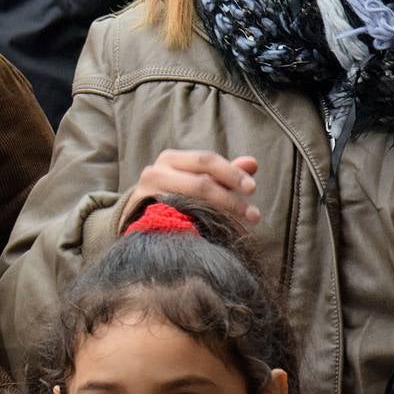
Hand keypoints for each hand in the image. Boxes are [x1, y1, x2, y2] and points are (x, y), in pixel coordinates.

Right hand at [124, 149, 260, 225]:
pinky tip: (219, 235)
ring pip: (191, 204)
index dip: (232, 173)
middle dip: (230, 198)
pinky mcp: (146, 218)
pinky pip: (179, 223)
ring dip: (221, 216)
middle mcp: (156, 173)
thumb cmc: (176, 192)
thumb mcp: (198, 177)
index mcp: (170, 158)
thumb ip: (224, 172)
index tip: (253, 188)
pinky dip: (202, 228)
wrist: (139, 214)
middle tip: (254, 215)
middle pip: (200, 183)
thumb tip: (253, 163)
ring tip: (242, 227)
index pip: (206, 160)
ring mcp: (149, 197)